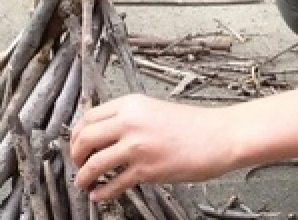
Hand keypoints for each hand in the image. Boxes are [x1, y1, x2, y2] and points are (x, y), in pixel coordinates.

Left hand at [69, 94, 236, 200]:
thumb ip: (131, 118)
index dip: (77, 134)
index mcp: (132, 104)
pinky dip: (102, 192)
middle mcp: (131, 122)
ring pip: (94, 163)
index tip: (77, 144)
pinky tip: (100, 194)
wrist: (221, 136)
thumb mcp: (156, 110)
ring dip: (84, 176)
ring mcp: (138, 146)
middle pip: (85, 138)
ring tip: (84, 182)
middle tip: (77, 163)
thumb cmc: (196, 125)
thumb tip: (106, 134)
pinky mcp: (147, 169)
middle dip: (75, 155)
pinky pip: (114, 184)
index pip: (89, 117)